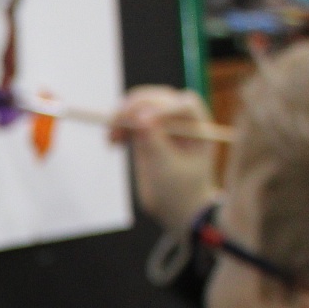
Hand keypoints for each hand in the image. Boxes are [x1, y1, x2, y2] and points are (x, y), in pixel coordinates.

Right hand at [111, 86, 221, 232]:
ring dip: (122, 115)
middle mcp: (182, 122)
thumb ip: (154, 142)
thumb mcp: (167, 169)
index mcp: (198, 128)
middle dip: (135, 107)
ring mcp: (164, 126)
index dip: (162, 108)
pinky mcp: (147, 134)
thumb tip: (139, 117)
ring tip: (110, 136)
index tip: (141, 121)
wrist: (177, 208)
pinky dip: (119, 127)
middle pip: (159, 99)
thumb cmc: (180, 191)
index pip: (183, 105)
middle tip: (116, 122)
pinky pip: (131, 121)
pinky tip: (112, 141)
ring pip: (142, 106)